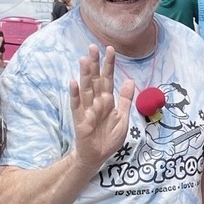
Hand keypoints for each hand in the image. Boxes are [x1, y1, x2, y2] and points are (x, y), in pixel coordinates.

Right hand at [69, 45, 135, 171]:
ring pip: (86, 88)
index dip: (109, 64)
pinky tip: (73, 83)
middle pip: (95, 79)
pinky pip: (77, 105)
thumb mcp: (123, 117)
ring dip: (85, 75)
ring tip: (84, 60)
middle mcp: (96, 101)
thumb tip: (130, 80)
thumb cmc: (109, 137)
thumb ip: (126, 99)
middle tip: (93, 47)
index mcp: (108, 100)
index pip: (108, 78)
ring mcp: (87, 109)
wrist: (99, 156)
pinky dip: (75, 95)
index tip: (111, 49)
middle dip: (95, 64)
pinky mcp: (80, 119)